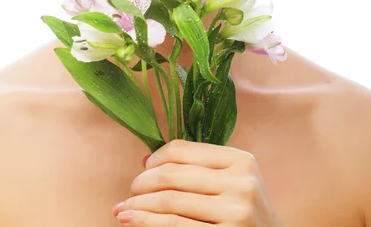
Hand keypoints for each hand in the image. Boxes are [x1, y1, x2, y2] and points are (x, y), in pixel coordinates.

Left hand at [112, 139, 282, 225]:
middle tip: (129, 192)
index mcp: (240, 160)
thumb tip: (146, 161)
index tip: (142, 168)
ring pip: (170, 202)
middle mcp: (240, 182)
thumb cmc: (247, 215)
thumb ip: (199, 169)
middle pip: (173, 175)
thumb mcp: (234, 183)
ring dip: (139, 206)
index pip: (182, 150)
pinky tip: (132, 222)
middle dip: (142, 184)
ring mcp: (235, 211)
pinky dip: (147, 223)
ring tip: (123, 210)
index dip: (155, 158)